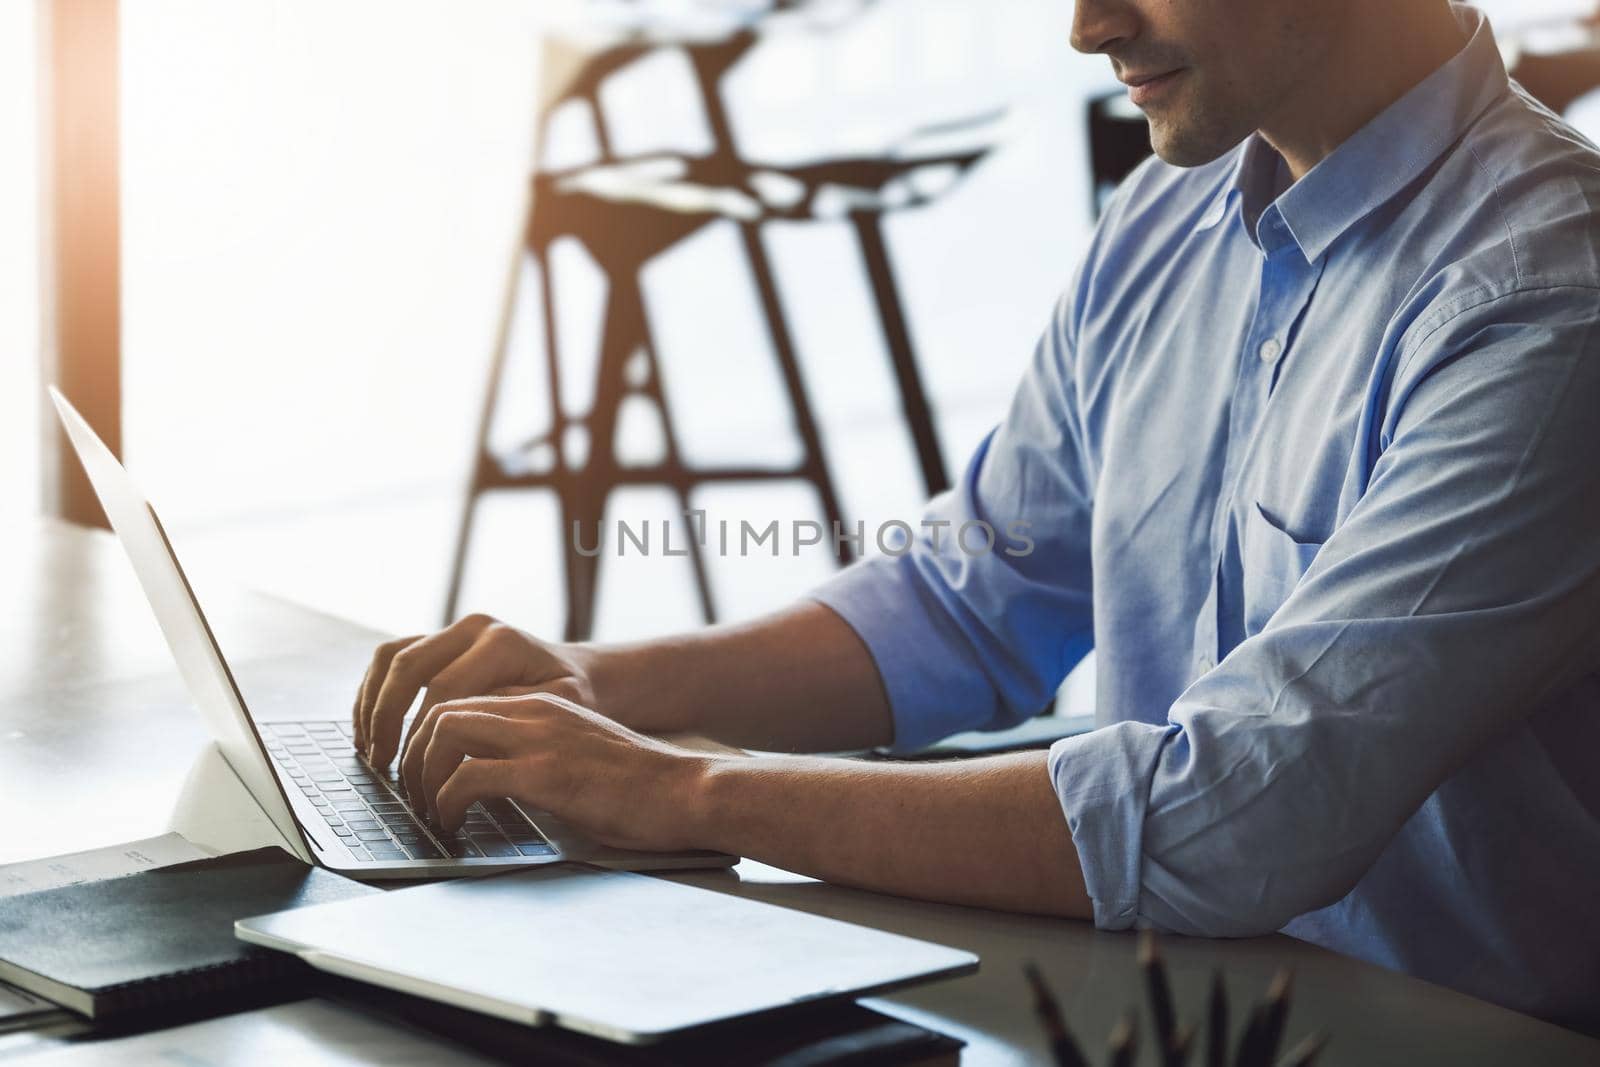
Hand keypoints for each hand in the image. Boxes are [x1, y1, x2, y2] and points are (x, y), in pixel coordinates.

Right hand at [352, 614, 596, 770]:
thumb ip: (515, 712)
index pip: (444, 689)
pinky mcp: (440, 639)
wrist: (580, 673)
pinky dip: (373, 691)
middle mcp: (473, 628)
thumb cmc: (572, 696)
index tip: (415, 773)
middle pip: (408, 666)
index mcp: (501, 643)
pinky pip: (391, 656)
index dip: (423, 734)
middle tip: (381, 762)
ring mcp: (453, 630)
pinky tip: (369, 728)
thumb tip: (466, 728)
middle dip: (386, 717)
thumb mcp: (560, 706)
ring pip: (391, 656)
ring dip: (371, 703)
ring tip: (368, 748)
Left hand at [405, 691, 714, 849]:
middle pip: (441, 711)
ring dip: (422, 776)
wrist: (688, 790)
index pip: (463, 704)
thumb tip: (494, 788)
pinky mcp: (543, 773)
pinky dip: (447, 803)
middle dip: (413, 755)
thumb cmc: (642, 787)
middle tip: (413, 796)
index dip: (432, 741)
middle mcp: (534, 711)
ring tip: (428, 812)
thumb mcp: (580, 757)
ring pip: (442, 734)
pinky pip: (465, 778)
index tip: (425, 778)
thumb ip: (539, 757)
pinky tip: (455, 826)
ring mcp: (537, 738)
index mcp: (543, 705)